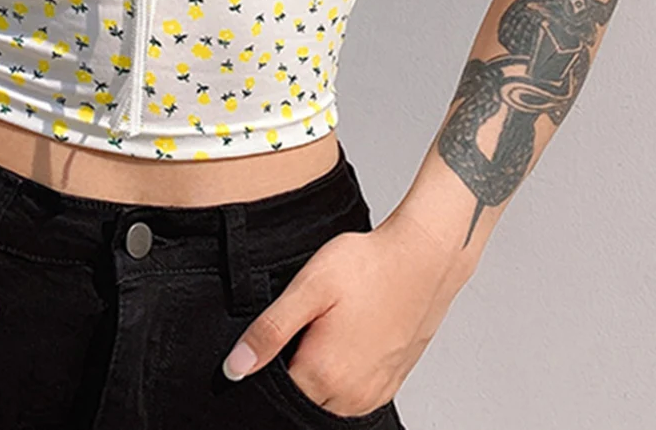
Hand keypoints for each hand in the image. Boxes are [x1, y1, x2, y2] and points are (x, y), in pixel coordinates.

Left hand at [222, 209, 469, 417]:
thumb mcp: (308, 288)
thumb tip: (234, 369)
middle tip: (306, 322)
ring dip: (318, 371)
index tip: (279, 330)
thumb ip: (270, 331)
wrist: (421, 258)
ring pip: (325, 397)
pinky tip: (346, 335)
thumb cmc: (366, 266)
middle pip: (300, 395)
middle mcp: (350, 396)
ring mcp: (373, 393)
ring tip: (327, 325)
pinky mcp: (390, 384)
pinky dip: (341, 373)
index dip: (267, 359)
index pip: (273, 389)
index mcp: (324, 374)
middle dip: (292, 366)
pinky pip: (351, 394)